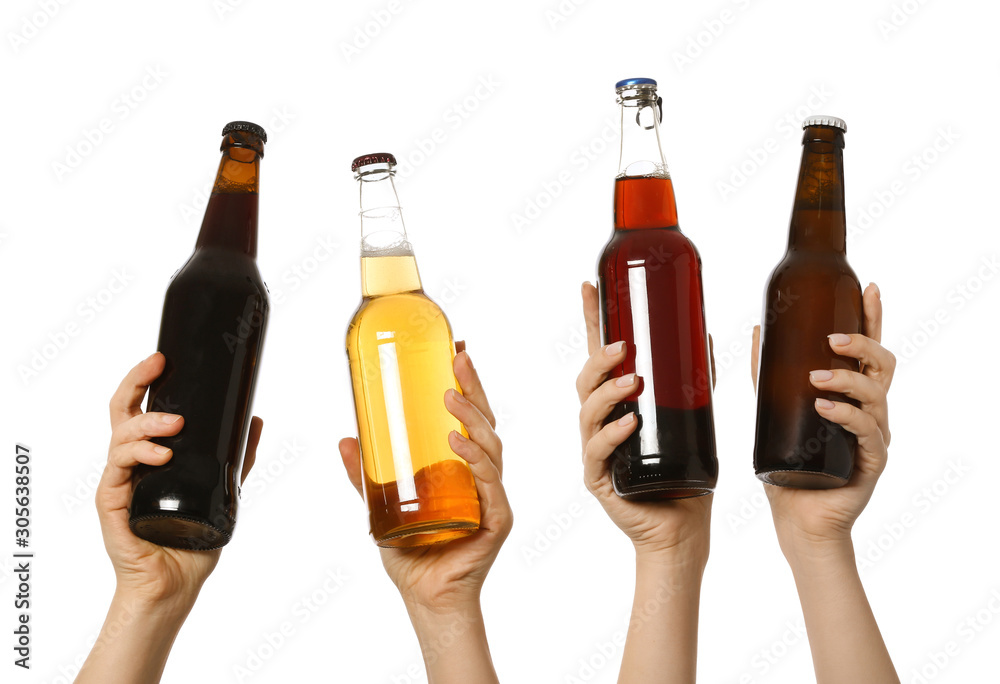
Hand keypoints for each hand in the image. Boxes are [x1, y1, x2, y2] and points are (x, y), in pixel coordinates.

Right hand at [99, 352, 261, 608]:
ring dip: (148, 423)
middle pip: (122, 410)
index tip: (164, 358)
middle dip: (136, 381)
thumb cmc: (193, 540)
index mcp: (150, 455)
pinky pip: (118, 468)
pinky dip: (140, 455)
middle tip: (158, 366)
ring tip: (174, 424)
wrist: (176, 583)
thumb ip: (238, 457)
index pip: (141, 407)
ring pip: (121, 435)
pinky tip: (161, 454)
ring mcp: (118, 481)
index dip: (146, 379)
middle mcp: (130, 463)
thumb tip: (256, 418)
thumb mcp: (224, 490)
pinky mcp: (111, 502)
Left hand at [338, 343, 512, 613]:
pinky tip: (458, 442)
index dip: (467, 385)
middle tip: (458, 358)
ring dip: (471, 418)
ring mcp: (492, 496)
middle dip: (474, 387)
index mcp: (463, 468)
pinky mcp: (496, 519)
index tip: (455, 352)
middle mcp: (483, 477)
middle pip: (486, 423)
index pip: (471, 418)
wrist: (425, 599)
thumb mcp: (379, 506)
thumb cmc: (412, 554)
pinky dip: (476, 460)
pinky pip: (489, 483)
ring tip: (449, 396)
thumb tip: (344, 438)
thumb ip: (364, 475)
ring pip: (491, 446)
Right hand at [576, 283, 711, 562]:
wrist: (683, 531)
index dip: (592, 321)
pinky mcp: (600, 480)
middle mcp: (601, 425)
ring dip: (606, 392)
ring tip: (632, 380)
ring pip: (586, 412)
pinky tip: (629, 424)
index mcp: (617, 406)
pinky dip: (612, 435)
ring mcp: (596, 452)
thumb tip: (706, 336)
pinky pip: (597, 452)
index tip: (588, 286)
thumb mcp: (694, 420)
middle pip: (585, 381)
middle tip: (623, 347)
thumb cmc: (686, 478)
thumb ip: (695, 382)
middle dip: (599, 360)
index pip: (599, 357)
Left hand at [751, 282, 895, 552]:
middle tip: (832, 338)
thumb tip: (756, 330)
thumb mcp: (773, 411)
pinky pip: (867, 432)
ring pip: (877, 395)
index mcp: (852, 396)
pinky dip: (846, 415)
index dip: (873, 318)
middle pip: (883, 366)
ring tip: (816, 377)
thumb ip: (766, 375)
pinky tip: (825, 407)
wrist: (798, 521)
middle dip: (863, 344)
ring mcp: (874, 437)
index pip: (869, 351)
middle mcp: (870, 412)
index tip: (870, 287)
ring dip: (847, 380)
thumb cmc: (789, 467)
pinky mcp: (871, 463)